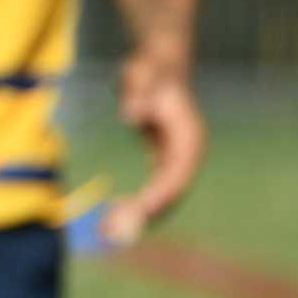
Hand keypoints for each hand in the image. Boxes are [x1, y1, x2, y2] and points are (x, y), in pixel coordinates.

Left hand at [97, 42, 204, 246]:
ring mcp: (177, 159)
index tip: (135, 213)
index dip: (158, 197)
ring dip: (139, 215)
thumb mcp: (143, 76)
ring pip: (162, 197)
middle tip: (114, 232)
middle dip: (145, 215)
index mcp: (189, 138)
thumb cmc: (151, 70)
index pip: (176, 176)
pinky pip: (153, 190)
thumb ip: (138, 94)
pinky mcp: (163, 160)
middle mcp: (187, 154)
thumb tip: (131, 115)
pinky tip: (113, 214)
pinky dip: (136, 203)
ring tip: (107, 231)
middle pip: (171, 194)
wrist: (158, 65)